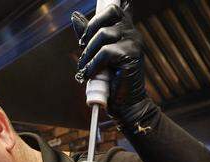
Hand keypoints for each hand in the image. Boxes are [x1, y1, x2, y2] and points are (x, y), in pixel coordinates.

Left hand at [72, 3, 153, 127]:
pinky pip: (105, 52)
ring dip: (88, 52)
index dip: (97, 17)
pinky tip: (90, 75)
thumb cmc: (112, 81)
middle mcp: (132, 33)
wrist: (126, 104)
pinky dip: (94, 65)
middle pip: (107, 16)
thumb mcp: (98, 55)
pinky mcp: (131, 56)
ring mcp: (134, 43)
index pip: (113, 9)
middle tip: (82, 51)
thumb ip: (89, 36)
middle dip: (89, 33)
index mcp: (126, 31)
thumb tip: (75, 16)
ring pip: (103, 35)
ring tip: (84, 68)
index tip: (84, 38)